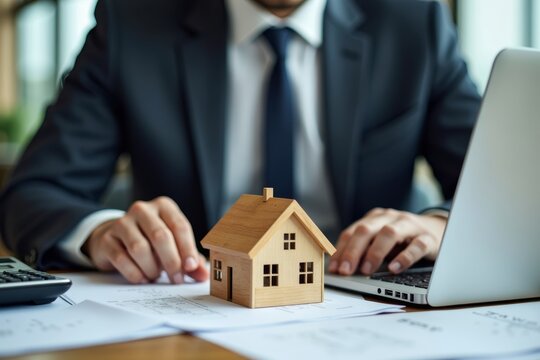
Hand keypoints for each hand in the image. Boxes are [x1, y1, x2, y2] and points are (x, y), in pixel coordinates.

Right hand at [83, 197, 208, 283]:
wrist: (115, 237)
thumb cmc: (151, 241)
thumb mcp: (173, 244)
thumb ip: (189, 259)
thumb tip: (203, 275)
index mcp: (164, 206)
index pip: (180, 226)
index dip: (188, 249)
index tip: (191, 267)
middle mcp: (143, 210)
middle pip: (161, 236)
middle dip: (172, 262)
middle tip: (177, 279)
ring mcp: (122, 222)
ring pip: (140, 249)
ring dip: (152, 268)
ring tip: (156, 275)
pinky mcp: (107, 238)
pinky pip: (122, 259)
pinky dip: (135, 273)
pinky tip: (142, 277)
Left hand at [329, 208, 446, 275]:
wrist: (438, 229)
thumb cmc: (403, 239)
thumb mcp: (381, 241)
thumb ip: (364, 249)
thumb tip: (343, 268)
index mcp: (375, 218)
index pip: (352, 232)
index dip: (341, 250)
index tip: (334, 269)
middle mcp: (390, 218)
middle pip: (366, 230)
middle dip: (353, 251)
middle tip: (345, 271)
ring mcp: (410, 226)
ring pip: (389, 234)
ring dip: (375, 252)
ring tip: (366, 270)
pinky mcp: (428, 238)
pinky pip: (416, 246)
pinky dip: (404, 257)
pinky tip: (394, 269)